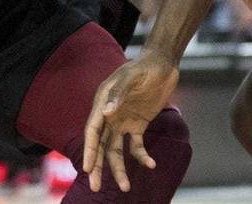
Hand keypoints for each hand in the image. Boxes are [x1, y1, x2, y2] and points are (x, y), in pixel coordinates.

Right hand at [82, 52, 179, 192]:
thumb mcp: (132, 77)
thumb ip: (119, 93)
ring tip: (125, 187)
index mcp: (102, 103)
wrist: (162, 63)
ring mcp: (123, 122)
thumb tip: (106, 112)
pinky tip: (151, 165)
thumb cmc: (144, 67)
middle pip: (100, 146)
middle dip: (98, 166)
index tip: (88, 168)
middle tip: (95, 187)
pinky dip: (142, 157)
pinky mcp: (138, 125)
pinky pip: (136, 146)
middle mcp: (109, 115)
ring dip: (119, 169)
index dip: (90, 150)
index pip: (93, 131)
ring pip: (116, 150)